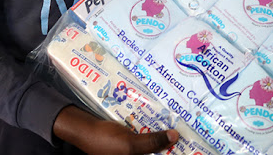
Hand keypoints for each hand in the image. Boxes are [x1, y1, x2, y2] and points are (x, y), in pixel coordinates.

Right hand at [53, 105, 177, 154]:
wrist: (84, 130)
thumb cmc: (105, 142)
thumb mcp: (131, 145)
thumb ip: (152, 143)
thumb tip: (174, 137)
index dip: (172, 152)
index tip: (188, 146)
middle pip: (157, 152)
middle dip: (168, 143)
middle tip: (182, 132)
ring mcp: (132, 152)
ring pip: (152, 145)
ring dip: (161, 136)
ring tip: (174, 125)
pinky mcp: (129, 142)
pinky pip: (144, 138)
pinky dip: (151, 131)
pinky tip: (158, 121)